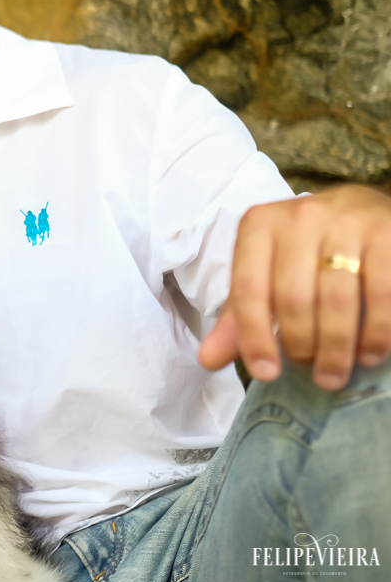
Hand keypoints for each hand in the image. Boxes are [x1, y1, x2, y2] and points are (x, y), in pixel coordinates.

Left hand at [199, 184, 390, 389]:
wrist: (363, 207)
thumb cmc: (305, 251)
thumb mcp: (265, 273)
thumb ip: (239, 316)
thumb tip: (208, 360)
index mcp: (258, 226)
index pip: (248, 290)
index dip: (254, 338)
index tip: (266, 374)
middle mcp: (299, 217)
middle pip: (294, 299)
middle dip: (302, 346)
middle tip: (312, 372)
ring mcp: (345, 222)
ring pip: (337, 300)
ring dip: (337, 348)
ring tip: (336, 372)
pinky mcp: (386, 233)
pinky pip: (381, 294)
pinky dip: (376, 332)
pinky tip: (370, 353)